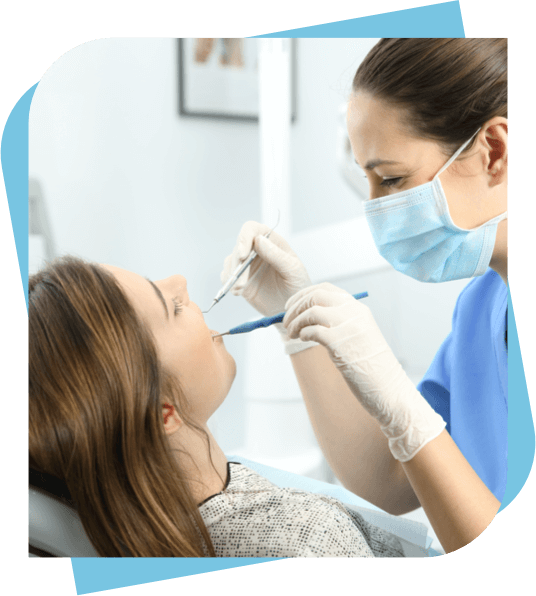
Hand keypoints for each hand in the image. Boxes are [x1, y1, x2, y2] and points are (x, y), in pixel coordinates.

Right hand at [221, 221, 312, 319]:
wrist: (291, 307)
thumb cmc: (297, 285)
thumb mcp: (293, 270)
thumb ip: (277, 255)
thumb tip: (259, 240)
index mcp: (271, 241)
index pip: (252, 230)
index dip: (244, 238)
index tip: (243, 254)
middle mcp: (256, 249)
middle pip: (238, 247)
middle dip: (237, 264)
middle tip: (242, 282)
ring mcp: (247, 264)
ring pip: (230, 262)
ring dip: (232, 275)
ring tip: (240, 290)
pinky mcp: (240, 278)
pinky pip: (227, 276)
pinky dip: (228, 283)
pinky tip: (238, 292)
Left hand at [282, 283, 445, 461]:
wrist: (389, 389)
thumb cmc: (370, 366)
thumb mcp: (358, 335)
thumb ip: (339, 322)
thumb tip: (307, 317)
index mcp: (358, 309)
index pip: (326, 288)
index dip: (304, 294)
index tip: (291, 305)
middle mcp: (354, 313)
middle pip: (316, 296)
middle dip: (295, 306)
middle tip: (286, 320)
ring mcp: (348, 326)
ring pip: (311, 310)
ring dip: (295, 321)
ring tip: (291, 333)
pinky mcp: (341, 343)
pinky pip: (312, 330)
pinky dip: (302, 333)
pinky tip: (302, 340)